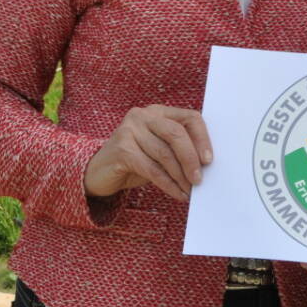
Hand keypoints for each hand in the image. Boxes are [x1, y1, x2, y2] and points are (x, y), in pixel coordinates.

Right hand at [84, 104, 212, 202]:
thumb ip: (177, 150)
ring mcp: (129, 130)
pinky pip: (152, 169)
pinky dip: (168, 184)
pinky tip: (177, 194)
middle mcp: (143, 115)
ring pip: (164, 154)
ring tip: (189, 191)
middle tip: (199, 180)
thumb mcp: (159, 151)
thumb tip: (205, 166)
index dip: (202, 138)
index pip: (189, 117)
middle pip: (176, 133)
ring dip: (180, 176)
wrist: (98, 173)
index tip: (209, 160)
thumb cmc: (135, 161)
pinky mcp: (121, 149)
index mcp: (157, 112)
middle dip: (191, 159)